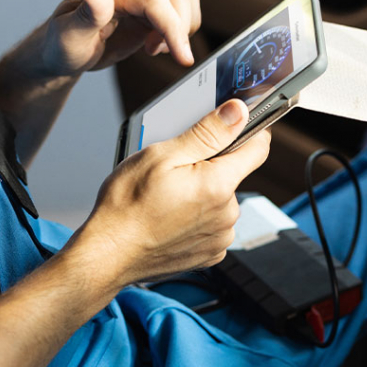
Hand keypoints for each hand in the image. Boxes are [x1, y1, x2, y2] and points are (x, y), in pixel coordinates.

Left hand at [39, 0, 200, 76]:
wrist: (64, 51)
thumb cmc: (62, 45)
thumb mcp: (68, 35)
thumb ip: (85, 11)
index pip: (154, 0)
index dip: (173, 27)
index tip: (182, 58)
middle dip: (179, 25)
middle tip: (153, 51)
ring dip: (182, 25)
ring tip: (154, 47)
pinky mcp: (151, 3)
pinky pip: (181, 4)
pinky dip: (179, 27)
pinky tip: (156, 43)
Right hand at [73, 100, 270, 284]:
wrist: (108, 253)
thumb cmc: (127, 206)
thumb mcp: (162, 155)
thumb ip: (207, 133)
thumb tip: (238, 112)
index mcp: (219, 185)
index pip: (258, 148)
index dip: (249, 131)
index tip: (234, 126)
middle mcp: (227, 214)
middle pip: (233, 175)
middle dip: (211, 165)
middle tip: (176, 169)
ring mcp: (219, 237)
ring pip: (222, 200)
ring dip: (203, 193)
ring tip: (168, 197)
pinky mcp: (209, 254)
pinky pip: (213, 225)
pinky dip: (198, 218)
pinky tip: (172, 216)